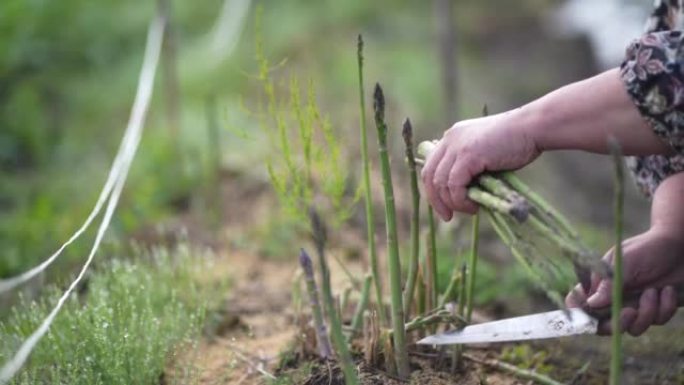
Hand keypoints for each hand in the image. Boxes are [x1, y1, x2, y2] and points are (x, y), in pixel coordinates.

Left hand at [421, 109, 539, 219]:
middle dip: (436, 200)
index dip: (433, 190)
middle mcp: (450, 139)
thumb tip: (464, 194)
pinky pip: (454, 185)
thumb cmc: (517, 142)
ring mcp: (457, 146)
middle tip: (448, 217)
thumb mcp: (485, 153)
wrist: (532, 127)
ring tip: (471, 209)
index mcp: (452, 137)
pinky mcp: (467, 155)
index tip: (444, 208)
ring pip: (441, 183)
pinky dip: (461, 199)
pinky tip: (474, 205)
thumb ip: (471, 167)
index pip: (431, 166)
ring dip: (453, 202)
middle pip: (430, 175)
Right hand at [565, 227, 683, 335]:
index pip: (578, 304)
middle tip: (630, 312)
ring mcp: (633, 306)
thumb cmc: (648, 248)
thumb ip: (608, 284)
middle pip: (604, 326)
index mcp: (598, 284)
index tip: (591, 319)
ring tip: (653, 291)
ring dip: (646, 312)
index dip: (580, 315)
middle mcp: (613, 298)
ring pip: (633, 328)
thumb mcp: (626, 262)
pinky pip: (656, 322)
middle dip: (618, 323)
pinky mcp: (654, 311)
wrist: (681, 248)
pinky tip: (667, 290)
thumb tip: (591, 303)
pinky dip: (664, 308)